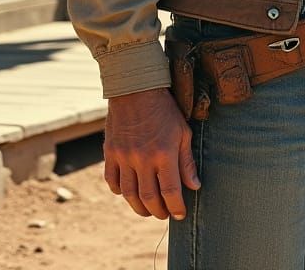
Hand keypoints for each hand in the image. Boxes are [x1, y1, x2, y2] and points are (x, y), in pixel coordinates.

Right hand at [104, 87, 199, 219]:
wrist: (136, 90)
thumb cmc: (164, 110)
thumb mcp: (183, 131)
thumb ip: (187, 161)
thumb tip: (194, 186)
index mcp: (164, 153)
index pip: (171, 192)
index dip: (177, 207)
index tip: (181, 214)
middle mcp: (142, 159)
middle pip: (149, 198)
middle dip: (159, 212)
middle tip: (165, 214)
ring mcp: (124, 157)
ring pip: (129, 195)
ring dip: (139, 208)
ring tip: (148, 210)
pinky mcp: (110, 153)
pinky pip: (112, 181)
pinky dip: (120, 191)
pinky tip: (129, 193)